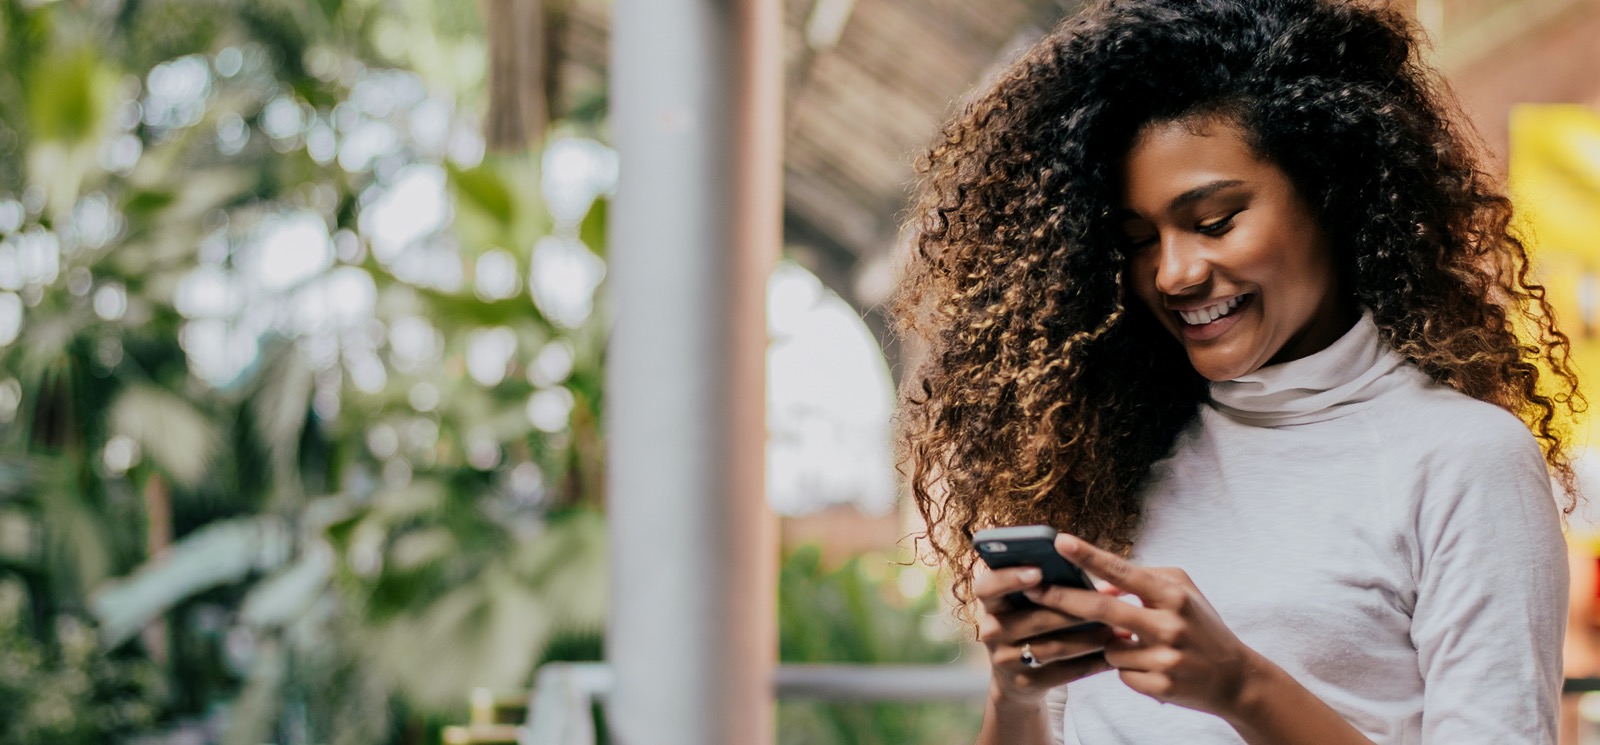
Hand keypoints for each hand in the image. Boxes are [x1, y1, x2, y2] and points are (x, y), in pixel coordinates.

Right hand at [972, 559, 1117, 703]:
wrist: (1015, 677)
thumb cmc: (1031, 624)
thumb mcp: (1027, 604)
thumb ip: (1055, 586)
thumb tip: (1106, 583)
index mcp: (991, 603)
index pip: (988, 587)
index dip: (1010, 578)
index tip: (1038, 571)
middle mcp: (992, 631)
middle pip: (1033, 619)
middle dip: (1072, 610)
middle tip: (1106, 603)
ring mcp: (1006, 660)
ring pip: (1054, 647)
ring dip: (1090, 638)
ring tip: (1118, 629)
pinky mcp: (1025, 683)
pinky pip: (1064, 672)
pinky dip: (1092, 663)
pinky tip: (1113, 655)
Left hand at [1022, 533, 1258, 716]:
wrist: (1235, 679)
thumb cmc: (1202, 626)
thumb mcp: (1182, 594)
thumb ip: (1144, 581)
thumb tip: (1100, 584)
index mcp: (1173, 595)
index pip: (1123, 571)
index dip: (1088, 556)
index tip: (1059, 541)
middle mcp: (1169, 625)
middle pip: (1102, 609)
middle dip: (1062, 598)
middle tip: (1031, 588)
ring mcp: (1163, 659)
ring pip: (1108, 646)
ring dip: (1111, 643)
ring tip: (1143, 644)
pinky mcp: (1158, 687)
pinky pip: (1120, 672)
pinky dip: (1127, 667)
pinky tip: (1152, 666)